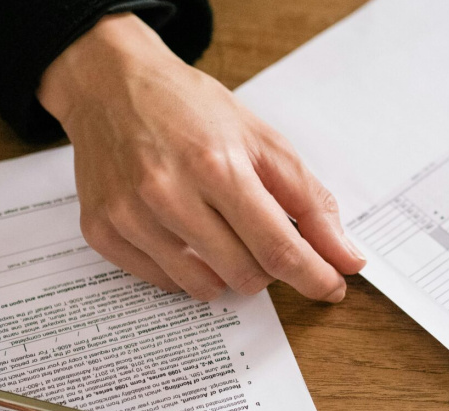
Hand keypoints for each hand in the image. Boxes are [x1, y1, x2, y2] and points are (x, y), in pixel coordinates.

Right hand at [37, 14, 364, 300]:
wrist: (111, 84)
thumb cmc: (191, 110)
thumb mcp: (263, 141)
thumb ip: (310, 202)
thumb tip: (345, 257)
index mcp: (217, 166)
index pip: (278, 248)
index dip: (313, 277)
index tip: (331, 287)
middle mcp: (168, 194)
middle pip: (245, 274)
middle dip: (268, 267)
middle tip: (261, 235)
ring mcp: (130, 216)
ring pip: (205, 287)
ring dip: (228, 272)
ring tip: (221, 231)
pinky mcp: (102, 231)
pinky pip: (165, 283)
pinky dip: (187, 270)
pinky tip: (184, 233)